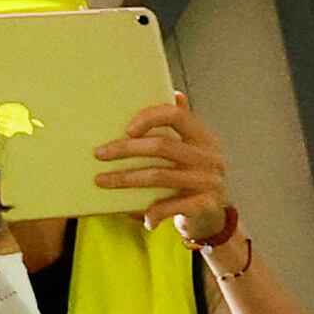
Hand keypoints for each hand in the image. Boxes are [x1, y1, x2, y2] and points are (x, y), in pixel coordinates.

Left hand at [95, 93, 240, 246]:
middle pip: (162, 145)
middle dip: (125, 149)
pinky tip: (144, 218)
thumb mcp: (191, 151)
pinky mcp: (208, 205)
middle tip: (99, 154)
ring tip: (102, 181)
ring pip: (159, 176)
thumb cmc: (192, 180)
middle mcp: (210, 157)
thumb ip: (181, 127)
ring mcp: (210, 181)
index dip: (150, 118)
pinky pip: (172, 205)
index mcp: (204, 138)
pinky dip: (154, 212)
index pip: (176, 116)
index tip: (127, 129)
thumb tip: (174, 94)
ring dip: (126, 179)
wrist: (213, 219)